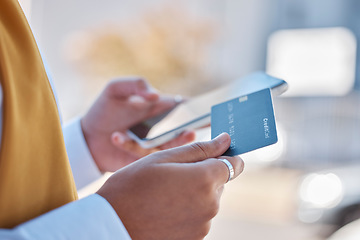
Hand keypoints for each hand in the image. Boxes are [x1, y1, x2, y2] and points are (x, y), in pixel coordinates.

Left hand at [81, 77, 194, 171]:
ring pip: (172, 147)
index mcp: (159, 108)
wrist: (86, 139)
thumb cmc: (102, 110)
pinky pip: (146, 156)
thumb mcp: (115, 90)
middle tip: (196, 129)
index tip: (208, 112)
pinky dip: (132, 146)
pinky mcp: (144, 160)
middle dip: (193, 130)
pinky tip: (116, 136)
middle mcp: (161, 128)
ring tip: (187, 134)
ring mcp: (154, 146)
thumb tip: (156, 95)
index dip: (197, 109)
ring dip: (178, 143)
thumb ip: (135, 85)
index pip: (184, 108)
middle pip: (184, 129)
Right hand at [97, 133, 243, 239]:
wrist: (111, 226)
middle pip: (218, 182)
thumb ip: (199, 149)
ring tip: (164, 194)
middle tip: (173, 174)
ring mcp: (203, 225)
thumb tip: (225, 140)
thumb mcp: (163, 158)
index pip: (234, 164)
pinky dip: (187, 210)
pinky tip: (164, 209)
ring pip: (208, 199)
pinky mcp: (194, 239)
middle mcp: (210, 205)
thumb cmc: (132, 186)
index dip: (224, 157)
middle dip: (203, 174)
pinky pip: (198, 217)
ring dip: (193, 193)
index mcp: (204, 180)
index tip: (213, 155)